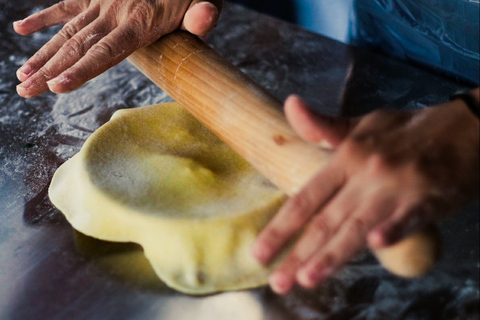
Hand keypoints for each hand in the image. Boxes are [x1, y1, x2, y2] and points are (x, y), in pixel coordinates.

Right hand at [14, 0, 222, 97]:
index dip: (81, 70)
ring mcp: (104, 2)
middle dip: (50, 70)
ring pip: (67, 31)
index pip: (106, 51)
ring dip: (43, 53)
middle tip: (25, 91)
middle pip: (78, 46)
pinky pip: (67, 6)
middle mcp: (116, 12)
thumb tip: (204, 20)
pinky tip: (20, 28)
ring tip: (21, 76)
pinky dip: (44, 16)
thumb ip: (203, 14)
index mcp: (141, 20)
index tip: (56, 87)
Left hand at [252, 92, 478, 293]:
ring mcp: (397, 186)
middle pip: (326, 219)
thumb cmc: (408, 130)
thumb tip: (290, 104)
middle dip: (299, 253)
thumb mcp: (363, 124)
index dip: (281, 226)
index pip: (306, 197)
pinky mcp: (428, 198)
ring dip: (332, 254)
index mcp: (347, 156)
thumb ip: (323, 126)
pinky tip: (376, 245)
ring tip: (307, 278)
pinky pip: (407, 217)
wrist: (465, 127)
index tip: (260, 251)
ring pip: (358, 225)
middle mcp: (367, 173)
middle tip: (277, 281)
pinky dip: (393, 230)